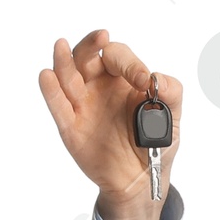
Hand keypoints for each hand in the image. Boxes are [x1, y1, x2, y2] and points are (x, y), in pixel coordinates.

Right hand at [37, 28, 182, 219]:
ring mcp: (83, 105)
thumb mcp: (173, 120)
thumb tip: (157, 79)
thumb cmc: (155, 146)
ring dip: (64, 61)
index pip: (118, 57)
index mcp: (122, 79)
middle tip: (101, 37)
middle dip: (91, 45)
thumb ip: (172, 95)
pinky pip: (58, 106)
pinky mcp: (71, 127)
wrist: (140, 182)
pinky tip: (47, 76)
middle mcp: (99, 86)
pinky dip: (51, 91)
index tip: (142, 80)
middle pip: (87, 56)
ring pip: (68, 76)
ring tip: (62, 46)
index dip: (129, 63)